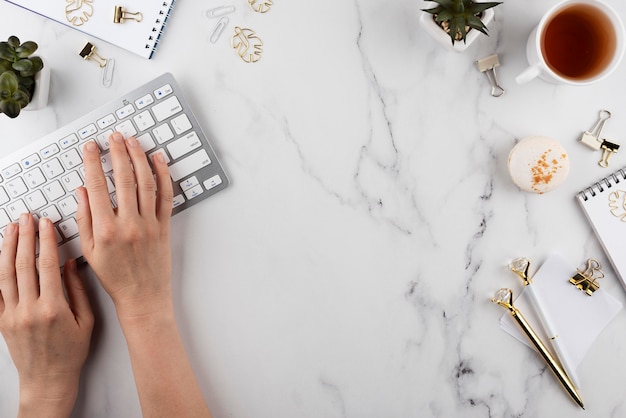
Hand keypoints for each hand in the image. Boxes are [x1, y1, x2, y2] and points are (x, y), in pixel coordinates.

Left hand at [0, 214, 93, 416]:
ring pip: (5, 274)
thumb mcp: (86, 321)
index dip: (46, 241)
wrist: (48, 380)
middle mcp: (29, 310)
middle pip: (23, 265)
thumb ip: (77, 290)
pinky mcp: (2, 321)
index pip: (46, 265)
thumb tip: (69, 264)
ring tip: (11, 230)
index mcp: (53, 309)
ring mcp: (12, 316)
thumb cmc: (71, 353)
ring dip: (7, 248)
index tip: (46, 224)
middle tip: (26, 219)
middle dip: (25, 237)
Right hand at [76, 132, 173, 318]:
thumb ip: (84, 219)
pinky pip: (166, 196)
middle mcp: (129, 224)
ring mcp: (149, 224)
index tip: (91, 147)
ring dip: (140, 158)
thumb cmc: (115, 278)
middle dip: (118, 153)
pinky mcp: (165, 227)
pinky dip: (163, 175)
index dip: (93, 162)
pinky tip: (158, 160)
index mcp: (106, 230)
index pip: (98, 186)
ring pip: (146, 183)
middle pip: (124, 179)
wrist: (143, 297)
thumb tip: (82, 191)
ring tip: (133, 142)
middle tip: (114, 137)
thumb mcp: (90, 251)